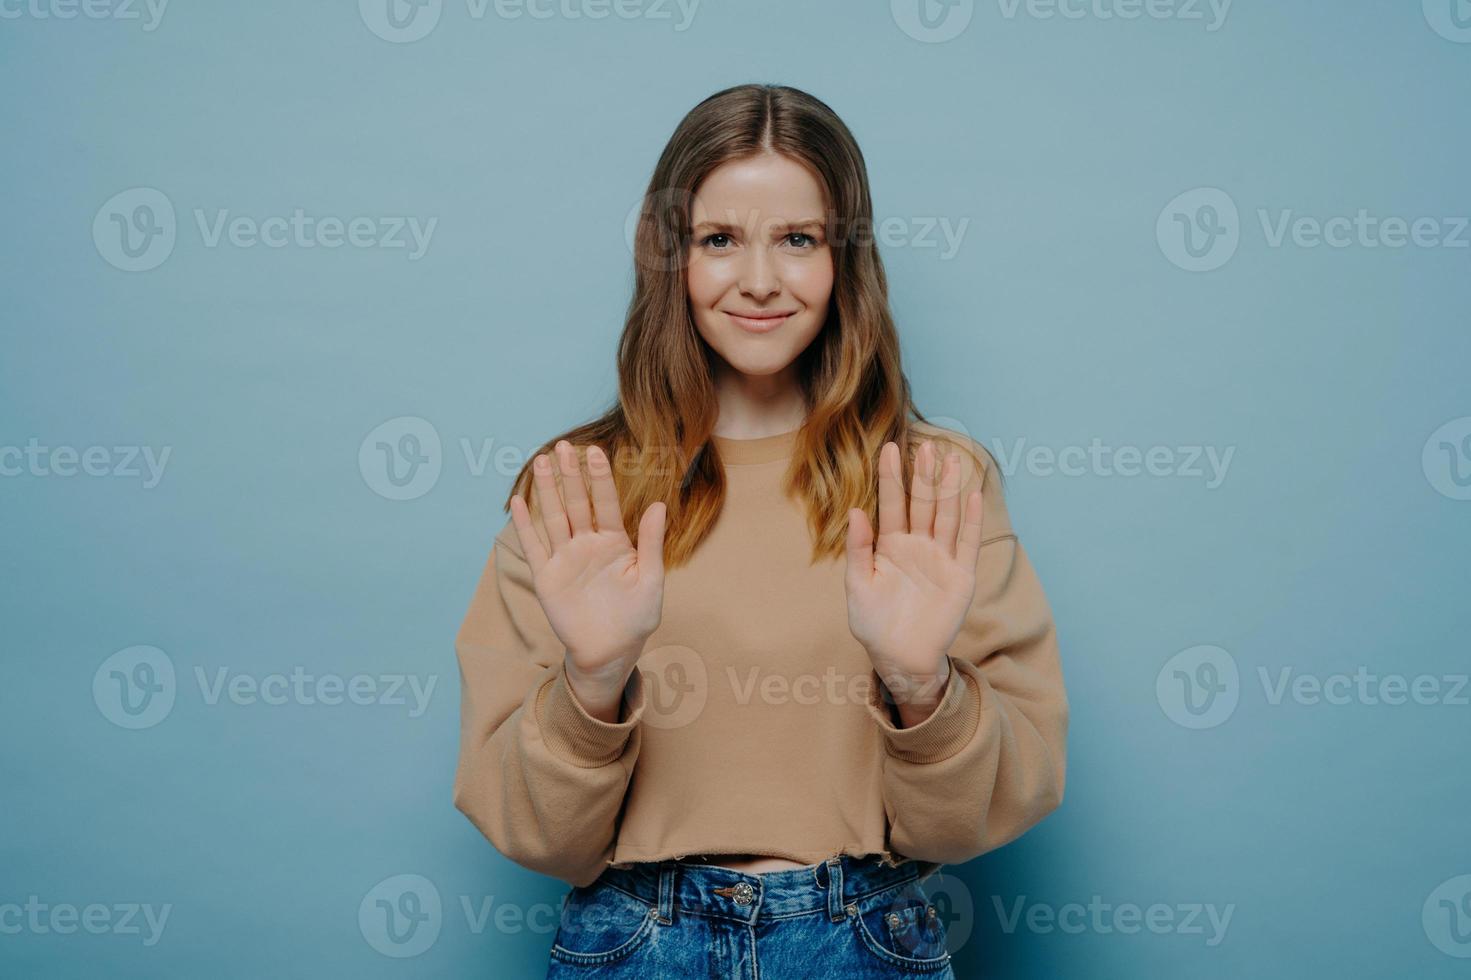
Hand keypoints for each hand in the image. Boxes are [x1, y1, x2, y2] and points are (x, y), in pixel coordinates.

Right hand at [510, 440, 666, 717]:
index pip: (605, 502)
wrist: (611, 651)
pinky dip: (525, 525)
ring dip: (547, 490)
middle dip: (570, 475)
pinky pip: (534, 547)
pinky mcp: (548, 577)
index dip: (599, 477)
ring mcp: (566, 559)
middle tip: (562, 445)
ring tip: (540, 461)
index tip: (593, 450)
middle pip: (577, 503)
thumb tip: (659, 505)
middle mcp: (588, 545)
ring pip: (554, 517)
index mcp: (615, 543)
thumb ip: (652, 543)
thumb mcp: (651, 580)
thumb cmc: (637, 618)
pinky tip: (519, 502)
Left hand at [844, 440, 984, 718]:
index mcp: (890, 546)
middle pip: (922, 504)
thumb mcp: (858, 585)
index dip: (890, 477)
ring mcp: (940, 559)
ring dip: (949, 489)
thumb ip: (859, 548)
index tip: (888, 448)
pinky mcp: (960, 576)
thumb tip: (855, 511)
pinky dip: (970, 520)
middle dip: (924, 476)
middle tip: (927, 445)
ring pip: (945, 516)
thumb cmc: (873, 623)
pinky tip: (973, 494)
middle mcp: (917, 546)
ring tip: (951, 460)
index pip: (891, 504)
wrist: (900, 658)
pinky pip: (967, 543)